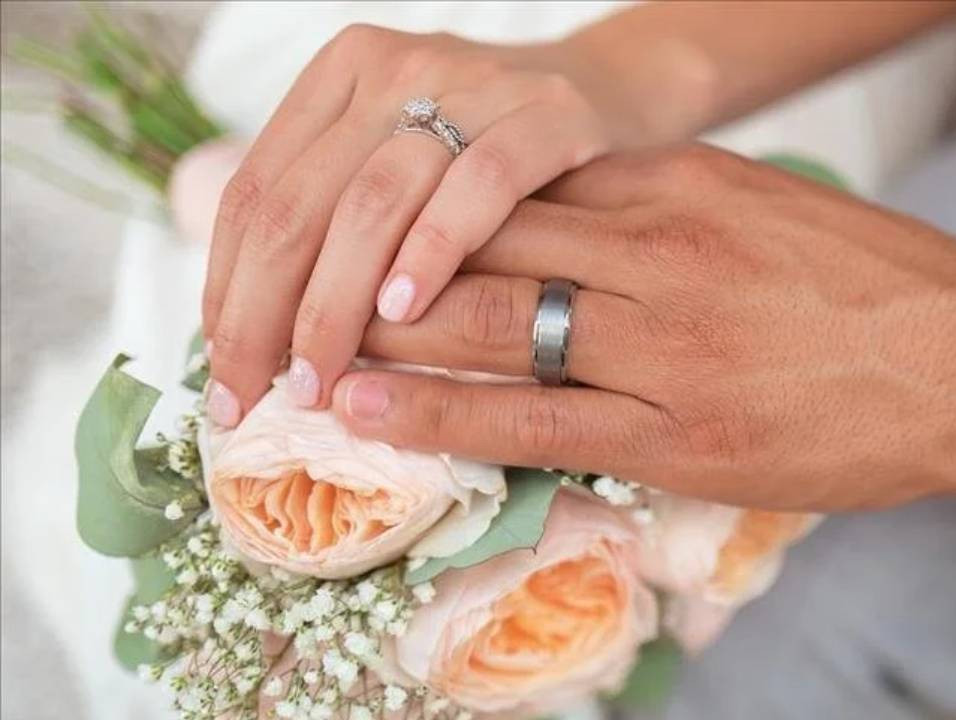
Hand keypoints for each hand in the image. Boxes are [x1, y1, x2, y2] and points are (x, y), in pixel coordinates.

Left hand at [202, 24, 645, 425]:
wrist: (612, 93)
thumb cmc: (491, 154)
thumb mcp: (401, 163)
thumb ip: (336, 219)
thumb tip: (255, 336)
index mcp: (341, 77)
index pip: (254, 194)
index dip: (226, 290)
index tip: (224, 373)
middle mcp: (394, 71)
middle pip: (298, 205)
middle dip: (263, 315)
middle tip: (257, 396)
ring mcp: (470, 85)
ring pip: (371, 203)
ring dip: (334, 304)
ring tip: (318, 378)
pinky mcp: (544, 114)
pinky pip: (477, 188)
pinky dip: (432, 252)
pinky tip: (404, 312)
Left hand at [328, 145, 955, 510]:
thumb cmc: (880, 286)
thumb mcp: (767, 208)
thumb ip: (668, 207)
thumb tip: (578, 215)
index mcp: (681, 186)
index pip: (520, 182)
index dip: (428, 203)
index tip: (366, 218)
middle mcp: (660, 252)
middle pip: (483, 242)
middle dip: (382, 263)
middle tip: (302, 278)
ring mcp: (666, 344)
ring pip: (491, 324)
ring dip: (386, 333)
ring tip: (305, 345)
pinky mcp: (678, 431)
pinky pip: (531, 419)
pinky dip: (437, 414)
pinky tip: (368, 409)